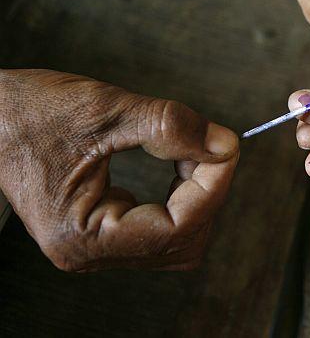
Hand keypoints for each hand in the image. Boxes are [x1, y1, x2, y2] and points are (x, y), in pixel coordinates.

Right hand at [0, 69, 238, 271]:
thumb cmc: (27, 112)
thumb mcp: (102, 110)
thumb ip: (169, 127)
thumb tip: (224, 143)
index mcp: (83, 236)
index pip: (178, 226)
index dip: (213, 184)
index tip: (226, 145)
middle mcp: (89, 254)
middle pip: (184, 241)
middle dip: (207, 191)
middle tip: (207, 145)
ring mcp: (95, 246)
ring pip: (177, 240)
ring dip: (197, 197)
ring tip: (190, 153)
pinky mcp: (101, 232)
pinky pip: (161, 228)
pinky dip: (181, 198)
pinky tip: (177, 167)